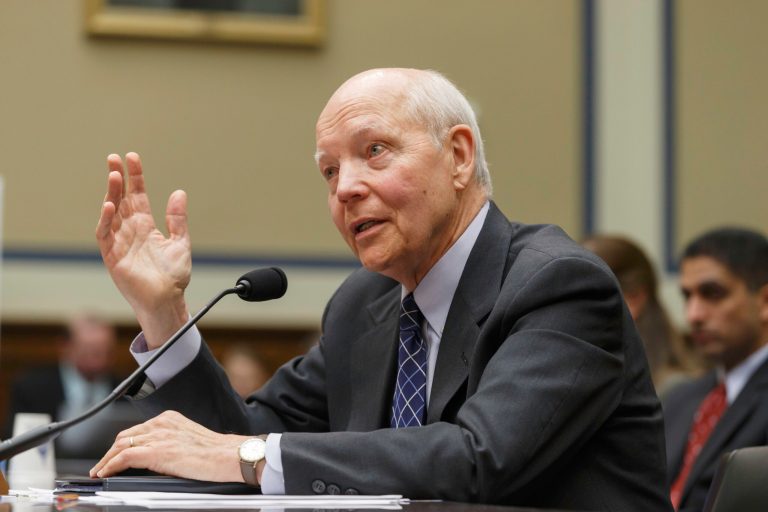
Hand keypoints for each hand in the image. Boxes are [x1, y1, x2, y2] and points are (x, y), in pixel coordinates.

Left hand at [90, 411, 247, 482]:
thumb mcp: (189, 439)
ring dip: (106, 459)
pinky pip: (124, 457)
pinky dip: (110, 465)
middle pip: (125, 435)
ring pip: (120, 445)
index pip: (138, 430)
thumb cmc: (216, 452)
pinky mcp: (156, 451)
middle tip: (103, 465)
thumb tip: (159, 459)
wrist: (228, 455)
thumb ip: (172, 442)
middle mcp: (161, 424)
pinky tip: (105, 473)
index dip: (122, 444)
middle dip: (110, 451)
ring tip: (99, 471)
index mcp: (170, 419)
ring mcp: (158, 436)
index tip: (116, 454)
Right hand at [95, 152, 190, 347]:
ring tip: (114, 175)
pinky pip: (105, 235)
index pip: (138, 196)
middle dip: (117, 179)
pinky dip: (106, 220)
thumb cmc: (174, 276)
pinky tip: (110, 205)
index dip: (135, 177)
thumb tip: (179, 192)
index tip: (132, 157)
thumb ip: (177, 218)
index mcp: (146, 226)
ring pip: (111, 213)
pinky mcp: (113, 257)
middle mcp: (130, 231)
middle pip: (121, 199)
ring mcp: (120, 243)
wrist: (167, 300)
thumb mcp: (180, 242)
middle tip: (114, 158)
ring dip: (111, 194)